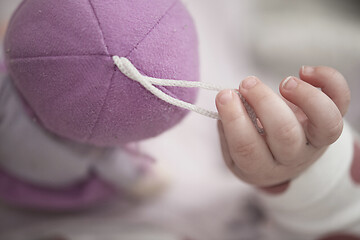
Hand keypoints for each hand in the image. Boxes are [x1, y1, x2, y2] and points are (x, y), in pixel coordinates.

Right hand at [216, 66, 349, 186]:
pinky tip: (304, 71)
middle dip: (264, 102)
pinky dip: (328, 80)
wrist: (287, 157)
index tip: (224, 95)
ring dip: (305, 96)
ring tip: (284, 83)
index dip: (234, 120)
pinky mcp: (331, 121)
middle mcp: (292, 157)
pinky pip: (341, 100)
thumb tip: (229, 99)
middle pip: (285, 134)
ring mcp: (316, 140)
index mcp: (261, 166)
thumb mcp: (234, 148)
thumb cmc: (256, 146)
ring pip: (326, 123)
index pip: (247, 148)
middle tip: (246, 83)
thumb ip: (228, 127)